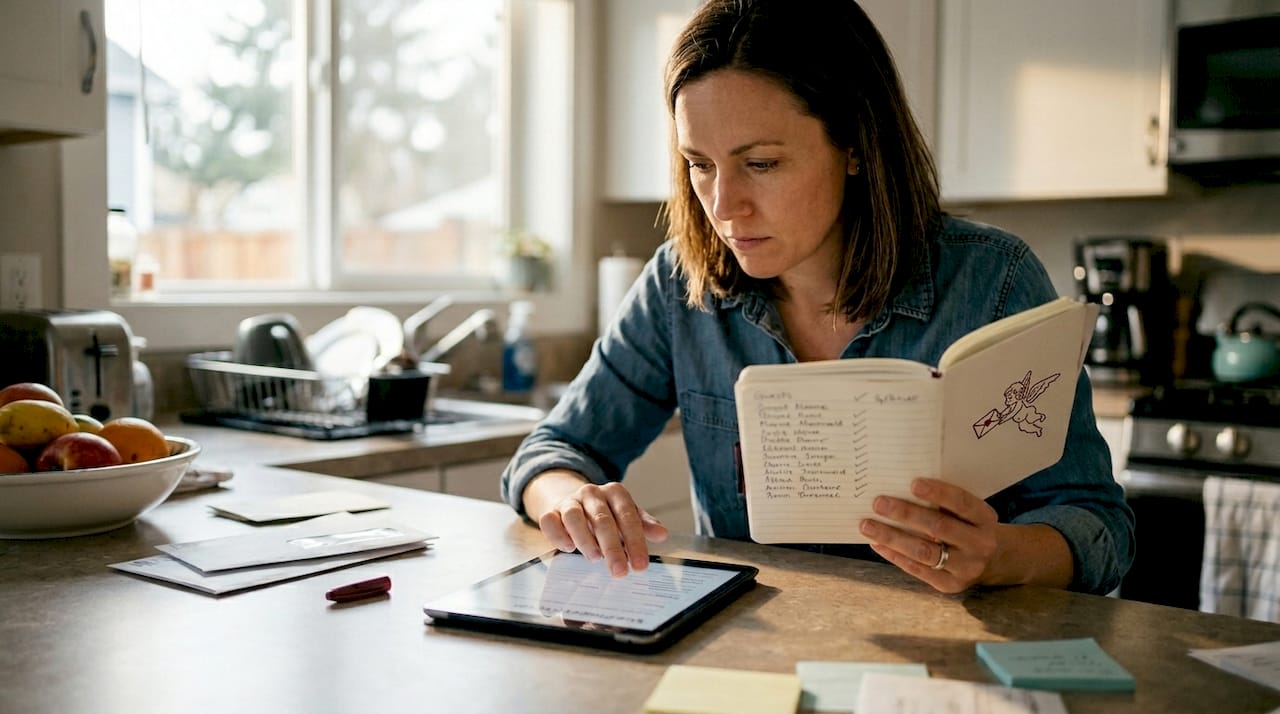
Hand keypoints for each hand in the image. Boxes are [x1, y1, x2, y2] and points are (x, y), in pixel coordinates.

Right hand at [538, 481, 668, 576]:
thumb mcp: (627, 516)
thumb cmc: (607, 515)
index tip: (641, 565)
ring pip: (574, 517)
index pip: (628, 516)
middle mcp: (592, 493)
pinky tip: (569, 548)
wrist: (574, 502)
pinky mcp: (551, 511)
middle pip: (602, 519)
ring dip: (585, 540)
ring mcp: (570, 501)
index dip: (635, 542)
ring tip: (595, 559)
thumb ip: (644, 525)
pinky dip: (558, 535)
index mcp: (615, 492)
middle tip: (620, 572)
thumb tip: (662, 534)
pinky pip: (549, 520)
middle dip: (612, 548)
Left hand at [858, 478, 998, 592]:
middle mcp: (980, 544)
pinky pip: (918, 569)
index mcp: (985, 519)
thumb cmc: (969, 526)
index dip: (938, 493)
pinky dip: (895, 555)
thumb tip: (900, 488)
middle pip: (939, 527)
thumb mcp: (968, 512)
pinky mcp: (950, 585)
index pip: (962, 503)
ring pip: (925, 552)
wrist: (994, 561)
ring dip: (892, 537)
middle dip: (906, 514)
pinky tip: (877, 543)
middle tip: (878, 503)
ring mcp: (966, 568)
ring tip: (867, 526)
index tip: (913, 483)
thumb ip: (944, 503)